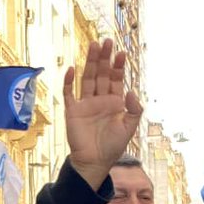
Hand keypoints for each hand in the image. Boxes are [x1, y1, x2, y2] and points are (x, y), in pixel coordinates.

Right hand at [64, 39, 142, 191]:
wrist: (94, 162)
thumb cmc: (112, 146)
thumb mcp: (129, 127)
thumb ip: (134, 109)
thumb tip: (131, 90)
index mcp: (114, 102)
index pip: (116, 79)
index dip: (118, 66)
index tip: (121, 52)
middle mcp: (99, 100)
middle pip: (101, 74)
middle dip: (104, 58)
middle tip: (106, 41)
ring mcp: (85, 104)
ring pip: (87, 78)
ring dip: (89, 62)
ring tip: (93, 45)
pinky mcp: (72, 111)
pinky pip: (69, 93)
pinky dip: (69, 82)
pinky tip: (72, 70)